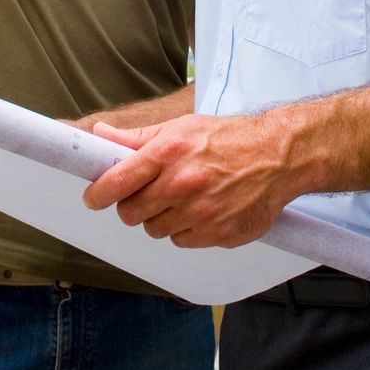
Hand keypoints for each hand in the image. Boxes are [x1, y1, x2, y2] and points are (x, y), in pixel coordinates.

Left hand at [80, 113, 300, 249]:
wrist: (277, 156)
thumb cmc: (227, 138)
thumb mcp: (180, 128)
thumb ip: (136, 138)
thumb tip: (99, 135)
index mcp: (168, 152)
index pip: (117, 181)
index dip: (98, 194)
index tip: (92, 198)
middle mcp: (182, 183)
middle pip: (131, 213)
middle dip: (133, 206)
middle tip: (148, 195)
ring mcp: (201, 212)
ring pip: (156, 230)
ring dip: (161, 218)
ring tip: (182, 199)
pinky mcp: (219, 234)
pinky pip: (182, 241)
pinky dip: (185, 230)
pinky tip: (201, 211)